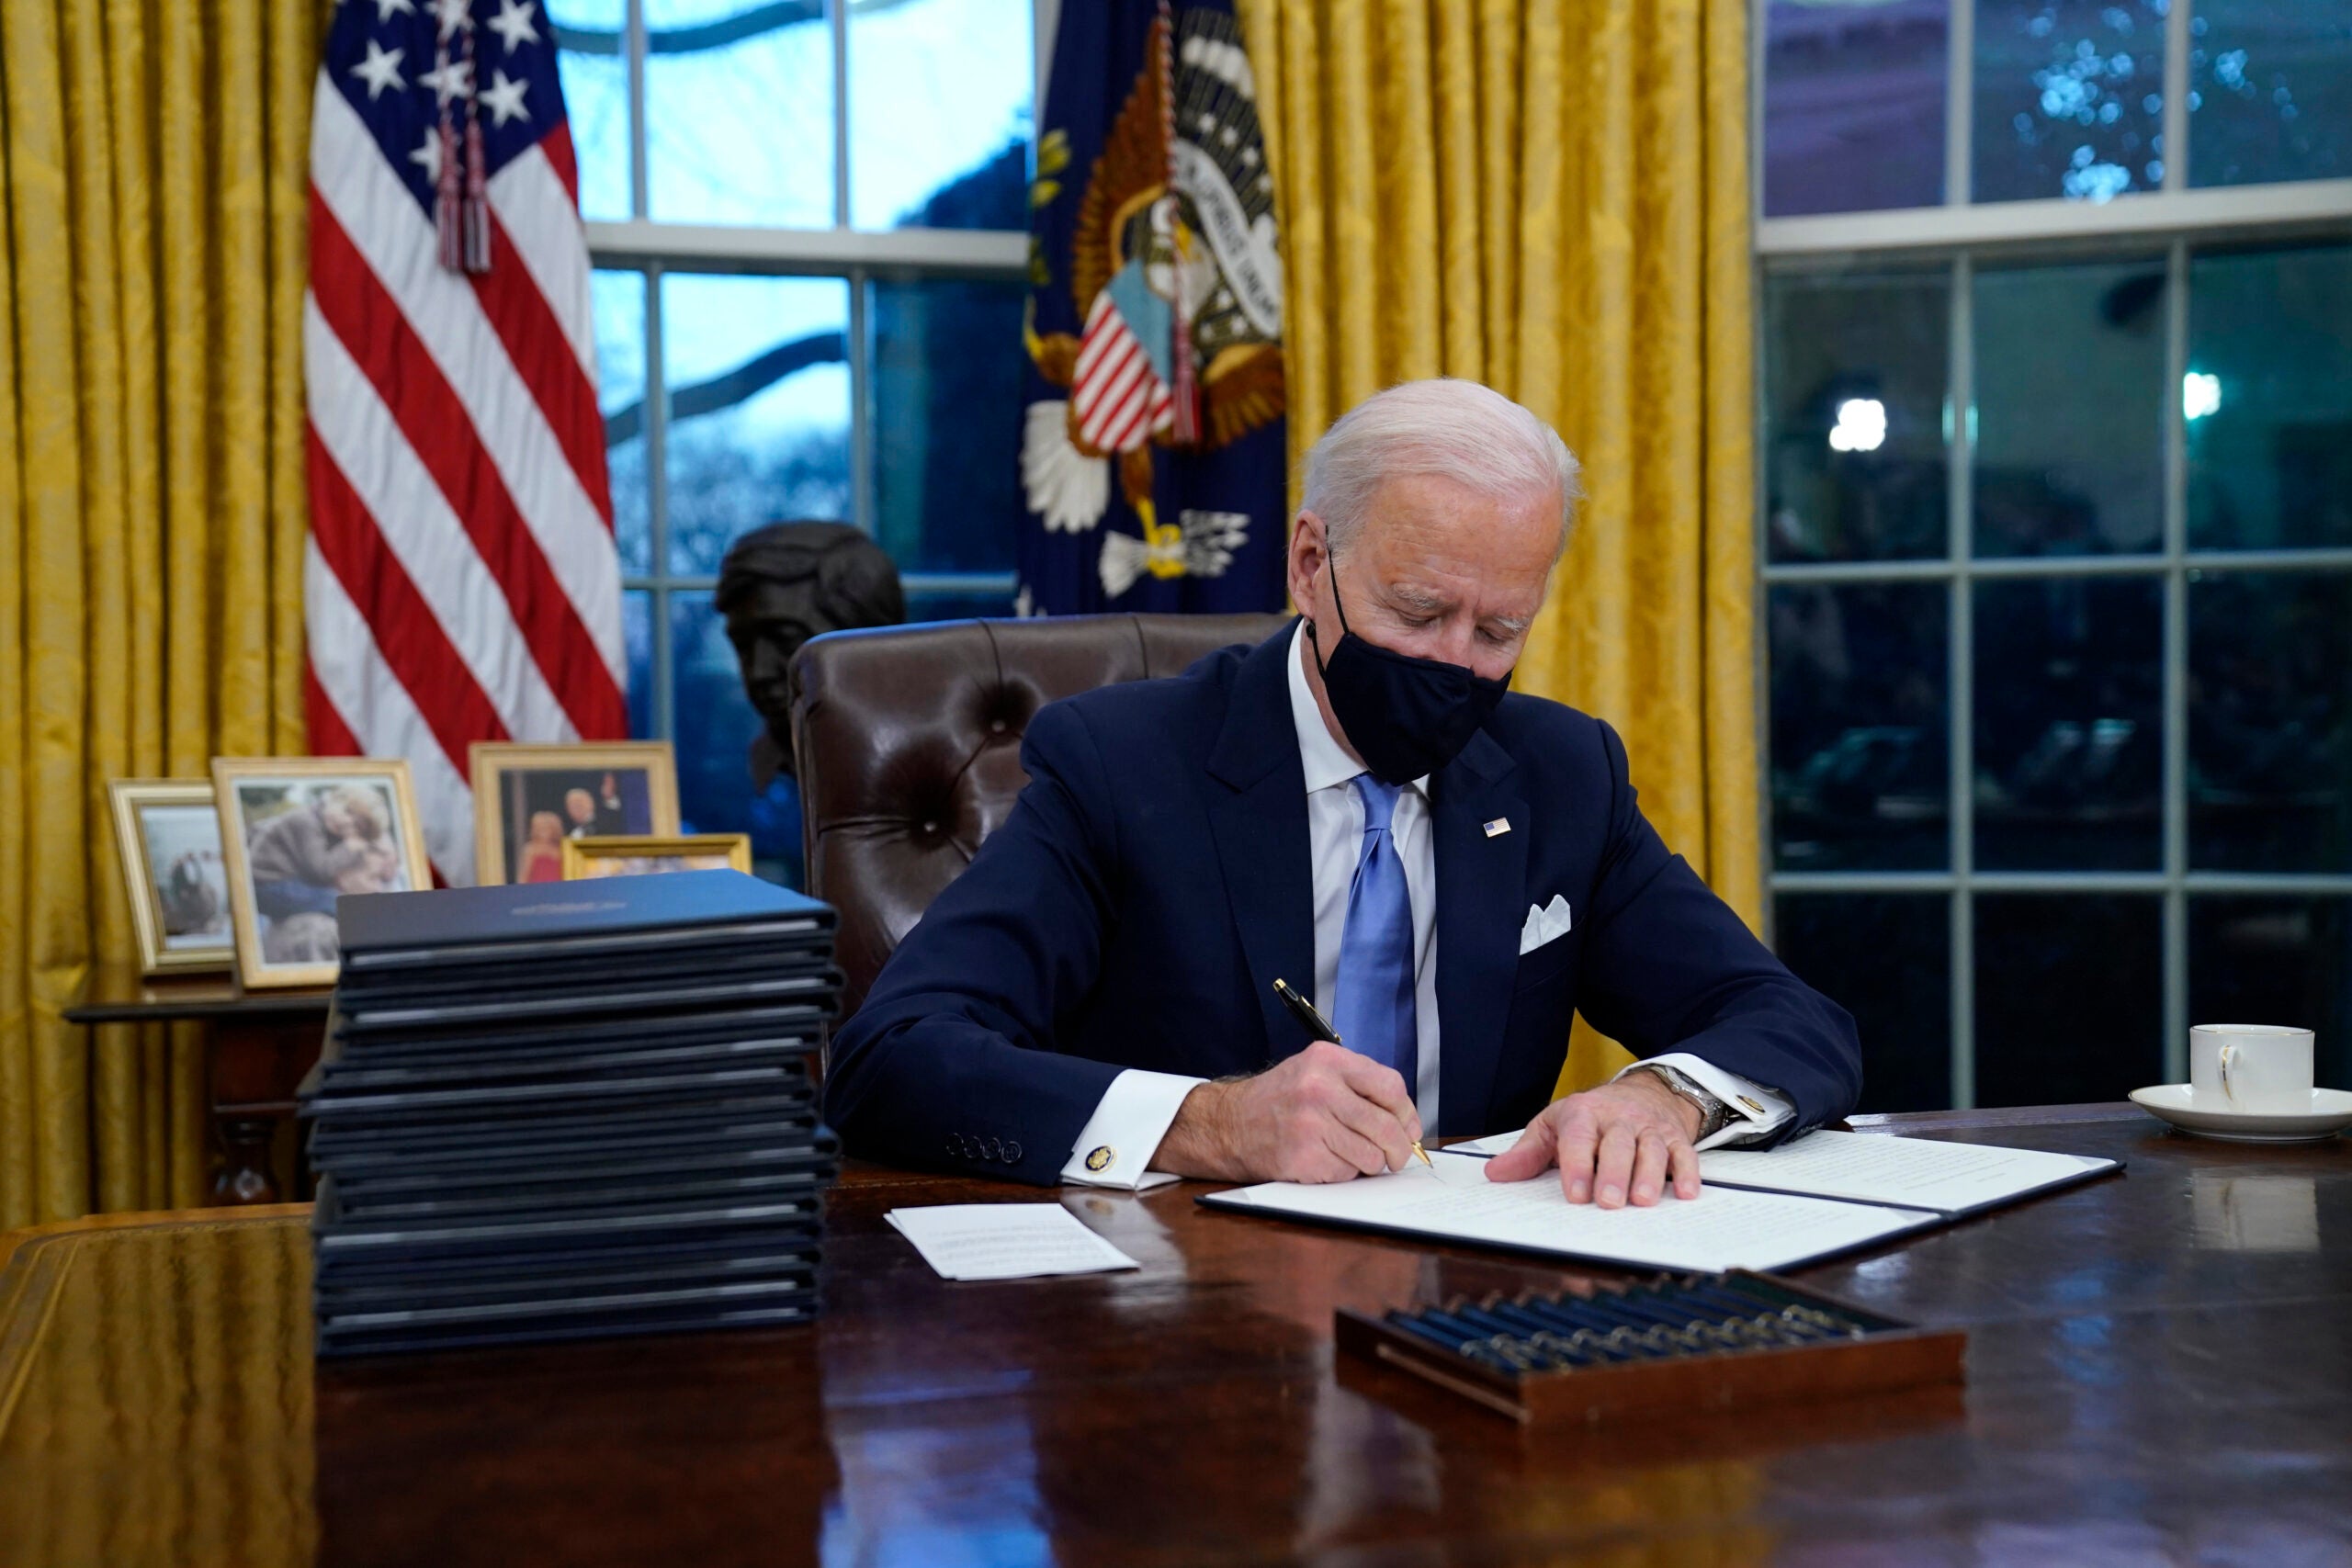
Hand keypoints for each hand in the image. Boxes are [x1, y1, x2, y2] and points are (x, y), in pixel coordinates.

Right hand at [1151, 1041, 1422, 1182]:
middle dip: (1400, 1149)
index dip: (1407, 1113)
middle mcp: (1319, 1088)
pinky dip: (1344, 1173)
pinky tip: (1325, 1161)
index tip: (1410, 1128)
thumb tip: (1407, 1122)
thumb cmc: (1279, 1100)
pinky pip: (1348, 1173)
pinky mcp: (1304, 1156)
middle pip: (1386, 1126)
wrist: (1228, 1124)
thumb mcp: (1315, 1072)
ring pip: (1371, 1155)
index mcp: (1328, 1060)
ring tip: (1351, 1155)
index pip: (1390, 1086)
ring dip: (1369, 1163)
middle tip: (1398, 1157)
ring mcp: (1311, 1123)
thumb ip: (1358, 1086)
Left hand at [1483, 1070, 1702, 1207]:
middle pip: (1617, 1144)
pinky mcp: (1675, 1138)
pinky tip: (1685, 1193)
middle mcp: (1618, 1119)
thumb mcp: (1553, 1126)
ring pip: (1651, 1149)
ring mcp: (1649, 1128)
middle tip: (1608, 1202)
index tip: (1576, 1195)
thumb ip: (1527, 1153)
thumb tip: (1495, 1174)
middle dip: (1613, 1173)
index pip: (1579, 1138)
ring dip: (1650, 1175)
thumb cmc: (1590, 1118)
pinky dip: (1687, 1173)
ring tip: (1643, 1201)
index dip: (1577, 1165)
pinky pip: (1684, 1154)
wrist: (1641, 1092)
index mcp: (1583, 1114)